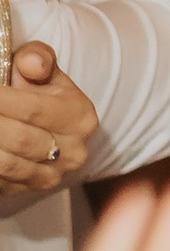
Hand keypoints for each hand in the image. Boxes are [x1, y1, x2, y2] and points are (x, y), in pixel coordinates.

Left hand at [0, 42, 98, 216]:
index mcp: (80, 117)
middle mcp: (73, 151)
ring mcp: (52, 176)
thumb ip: (38, 59)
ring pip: (7, 163)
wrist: (50, 129)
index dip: (4, 100)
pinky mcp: (30, 191)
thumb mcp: (46, 70)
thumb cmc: (44, 93)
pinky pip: (1, 181)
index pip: (34, 109)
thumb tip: (31, 65)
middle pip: (19, 138)